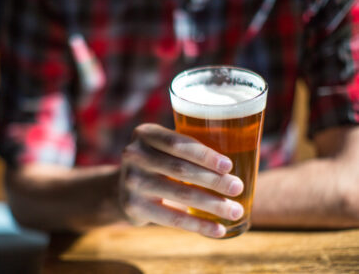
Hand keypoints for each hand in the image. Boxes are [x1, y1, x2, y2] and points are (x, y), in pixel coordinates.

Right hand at [119, 123, 243, 237]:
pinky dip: (199, 225)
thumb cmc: (158, 163)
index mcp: (145, 133)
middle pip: (181, 169)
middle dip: (214, 180)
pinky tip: (218, 229)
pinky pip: (173, 218)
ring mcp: (132, 181)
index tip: (229, 166)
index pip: (177, 143)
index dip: (204, 155)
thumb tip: (240, 160)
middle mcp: (134, 155)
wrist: (122, 188)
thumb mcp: (163, 147)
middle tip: (238, 187)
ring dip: (213, 204)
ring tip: (235, 211)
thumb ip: (188, 148)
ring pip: (181, 194)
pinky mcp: (133, 206)